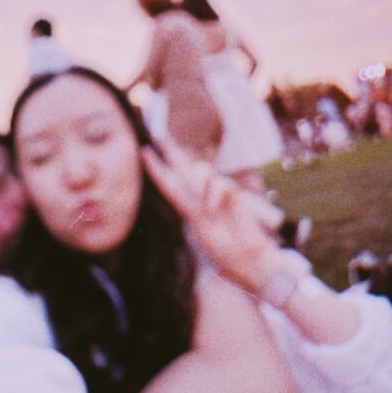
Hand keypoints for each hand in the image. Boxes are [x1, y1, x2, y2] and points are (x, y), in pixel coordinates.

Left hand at [142, 137, 282, 294]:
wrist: (247, 259)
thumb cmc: (224, 248)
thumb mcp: (199, 226)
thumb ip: (193, 204)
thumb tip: (194, 183)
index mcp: (187, 206)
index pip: (169, 183)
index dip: (157, 168)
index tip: (144, 152)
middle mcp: (200, 196)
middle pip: (184, 167)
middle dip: (171, 149)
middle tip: (158, 133)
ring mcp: (217, 194)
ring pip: (202, 170)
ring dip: (198, 179)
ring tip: (200, 197)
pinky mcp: (234, 196)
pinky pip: (222, 184)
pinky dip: (216, 193)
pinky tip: (215, 206)